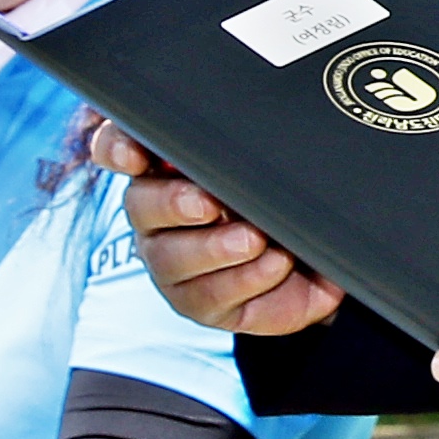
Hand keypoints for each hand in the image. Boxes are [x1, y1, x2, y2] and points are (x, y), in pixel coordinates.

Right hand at [89, 125, 344, 338]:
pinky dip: (245, 278)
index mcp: (173, 169)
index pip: (122, 148)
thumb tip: (255, 137)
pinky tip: (275, 264)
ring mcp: (173, 261)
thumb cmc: (292, 206)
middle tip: (209, 205)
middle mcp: (161, 214)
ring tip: (255, 240)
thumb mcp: (278, 171)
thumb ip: (251, 153)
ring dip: (214, 247)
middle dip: (172, 203)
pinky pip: (207, 294)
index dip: (116, 149)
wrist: (322, 266)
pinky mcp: (196, 301)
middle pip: (140, 203)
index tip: (134, 156)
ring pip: (170, 256)